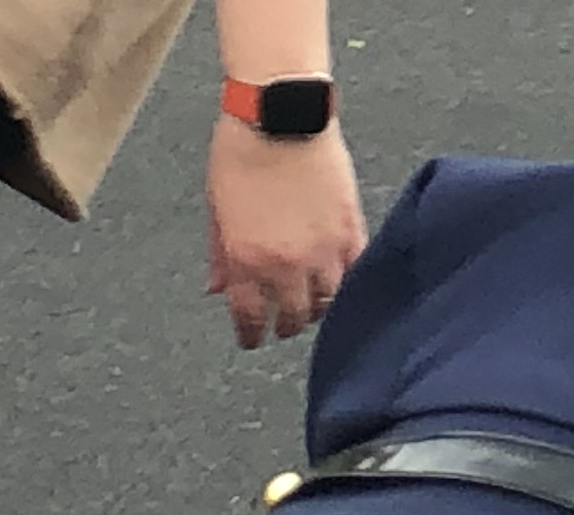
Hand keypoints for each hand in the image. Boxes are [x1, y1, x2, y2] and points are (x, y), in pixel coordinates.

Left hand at [206, 118, 364, 347]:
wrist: (279, 116)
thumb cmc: (239, 156)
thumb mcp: (217, 212)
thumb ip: (220, 257)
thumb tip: (217, 291)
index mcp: (245, 263)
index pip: (251, 319)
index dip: (252, 335)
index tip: (253, 339)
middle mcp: (285, 264)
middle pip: (294, 317)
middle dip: (286, 324)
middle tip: (284, 323)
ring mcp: (322, 248)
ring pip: (328, 300)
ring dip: (319, 306)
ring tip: (313, 303)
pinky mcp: (351, 226)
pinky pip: (356, 269)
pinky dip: (348, 279)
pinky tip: (340, 280)